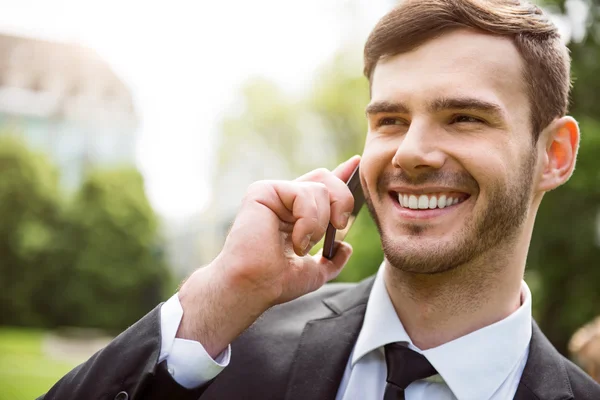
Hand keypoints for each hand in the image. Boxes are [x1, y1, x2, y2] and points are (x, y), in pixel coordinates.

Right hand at [177, 156, 359, 356]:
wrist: (255, 286)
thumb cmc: (275, 282)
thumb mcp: (314, 272)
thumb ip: (332, 261)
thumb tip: (347, 248)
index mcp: (294, 213)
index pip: (321, 186)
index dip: (341, 174)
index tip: (356, 164)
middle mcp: (284, 200)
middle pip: (325, 178)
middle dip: (342, 200)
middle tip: (339, 226)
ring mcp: (273, 193)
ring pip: (320, 189)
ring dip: (320, 223)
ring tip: (301, 245)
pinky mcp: (263, 191)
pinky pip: (303, 193)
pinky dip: (308, 221)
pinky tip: (295, 240)